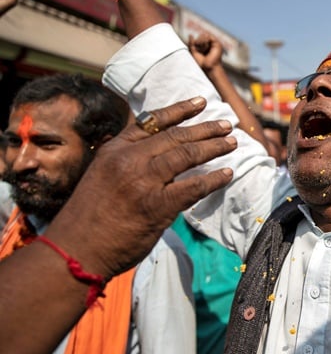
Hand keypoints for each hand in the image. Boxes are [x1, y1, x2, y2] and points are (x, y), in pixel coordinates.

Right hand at [46, 97, 236, 277]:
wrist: (75, 250)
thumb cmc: (90, 217)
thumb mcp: (102, 176)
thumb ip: (128, 162)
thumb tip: (160, 157)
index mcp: (115, 149)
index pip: (153, 121)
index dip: (180, 110)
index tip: (201, 103)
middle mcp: (129, 159)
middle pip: (176, 136)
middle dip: (205, 129)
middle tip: (226, 125)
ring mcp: (143, 181)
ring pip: (187, 155)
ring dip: (214, 147)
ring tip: (231, 143)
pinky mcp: (156, 205)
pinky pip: (194, 186)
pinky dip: (214, 179)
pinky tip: (228, 174)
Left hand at [188, 33, 223, 72]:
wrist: (208, 67)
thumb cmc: (202, 63)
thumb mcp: (193, 52)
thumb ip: (191, 44)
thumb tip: (190, 35)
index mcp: (206, 46)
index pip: (199, 38)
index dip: (196, 41)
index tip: (195, 48)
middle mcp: (210, 44)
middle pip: (202, 35)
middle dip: (198, 41)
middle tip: (198, 49)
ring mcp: (214, 44)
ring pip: (205, 35)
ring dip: (201, 41)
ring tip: (202, 49)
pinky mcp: (217, 44)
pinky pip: (209, 36)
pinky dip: (204, 40)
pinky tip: (204, 47)